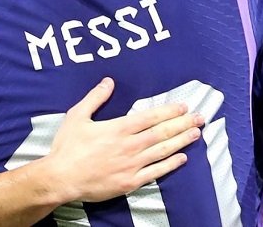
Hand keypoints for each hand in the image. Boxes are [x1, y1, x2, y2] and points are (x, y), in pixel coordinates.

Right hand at [43, 77, 202, 202]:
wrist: (62, 178)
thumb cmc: (68, 147)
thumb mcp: (77, 116)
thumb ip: (95, 98)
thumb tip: (108, 82)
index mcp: (118, 128)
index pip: (150, 117)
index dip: (169, 111)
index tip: (183, 106)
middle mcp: (130, 145)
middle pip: (162, 132)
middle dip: (183, 124)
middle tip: (200, 117)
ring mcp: (132, 165)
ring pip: (163, 150)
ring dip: (181, 141)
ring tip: (196, 134)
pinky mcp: (130, 182)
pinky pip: (156, 172)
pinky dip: (171, 164)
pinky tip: (182, 158)